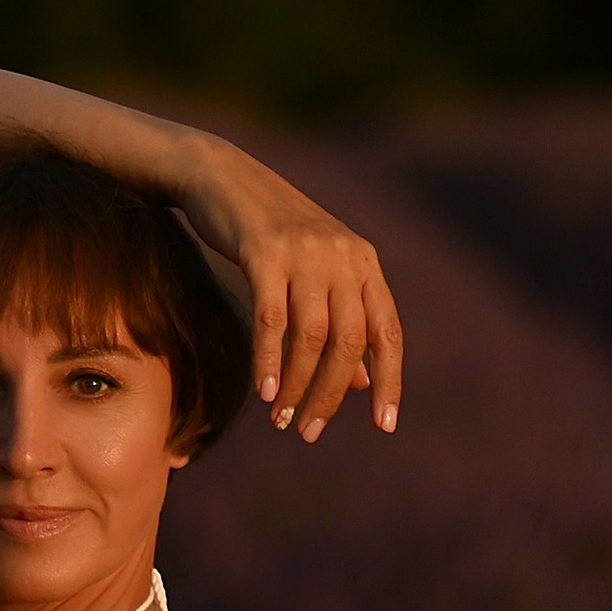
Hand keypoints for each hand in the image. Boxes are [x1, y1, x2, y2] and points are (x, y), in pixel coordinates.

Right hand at [172, 141, 404, 445]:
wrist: (221, 177)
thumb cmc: (270, 235)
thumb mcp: (316, 275)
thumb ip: (342, 324)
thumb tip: (361, 386)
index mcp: (364, 263)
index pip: (387, 333)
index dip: (390, 382)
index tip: (383, 426)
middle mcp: (343, 256)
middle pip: (348, 342)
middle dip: (329, 396)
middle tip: (308, 433)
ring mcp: (305, 252)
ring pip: (311, 336)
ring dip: (297, 386)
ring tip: (281, 420)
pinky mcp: (264, 251)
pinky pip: (272, 319)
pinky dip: (269, 361)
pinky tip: (264, 392)